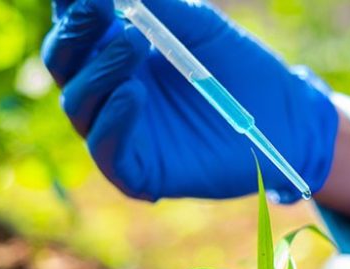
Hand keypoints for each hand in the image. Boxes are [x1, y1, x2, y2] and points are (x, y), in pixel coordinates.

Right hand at [42, 0, 337, 202]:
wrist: (284, 119)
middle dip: (75, 33)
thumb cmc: (240, 69)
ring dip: (99, 71)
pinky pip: (107, 151)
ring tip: (132, 45)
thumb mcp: (199, 28)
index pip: (74, 25)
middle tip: (96, 5)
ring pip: (79, 105)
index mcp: (115, 50)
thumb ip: (160, 6)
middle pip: (65, 63)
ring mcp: (120, 131)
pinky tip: (132, 94)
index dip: (71, 7)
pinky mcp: (137, 171)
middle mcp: (108, 90)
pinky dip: (113, 122)